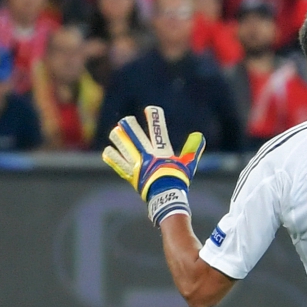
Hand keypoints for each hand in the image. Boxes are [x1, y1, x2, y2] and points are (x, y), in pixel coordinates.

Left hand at [102, 106, 204, 226]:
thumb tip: (200, 135)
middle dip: (131, 128)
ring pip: (125, 149)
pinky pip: (119, 165)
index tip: (150, 109)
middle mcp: (147, 157)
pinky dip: (113, 158)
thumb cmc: (178, 180)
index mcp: (160, 153)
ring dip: (119, 140)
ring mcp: (137, 166)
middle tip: (126, 120)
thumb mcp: (187, 165)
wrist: (166, 196)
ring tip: (114, 131)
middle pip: (137, 138)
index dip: (155, 120)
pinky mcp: (131, 175)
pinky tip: (107, 151)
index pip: (159, 133)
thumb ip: (192, 149)